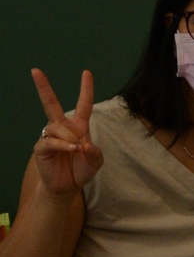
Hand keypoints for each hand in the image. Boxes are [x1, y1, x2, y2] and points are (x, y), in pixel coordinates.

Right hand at [30, 69, 103, 198]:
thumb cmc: (81, 169)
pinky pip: (50, 141)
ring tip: (77, 150)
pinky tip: (71, 150)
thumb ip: (95, 152)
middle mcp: (63, 127)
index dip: (86, 89)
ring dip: (70, 138)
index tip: (86, 72)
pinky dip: (63, 145)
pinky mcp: (42, 147)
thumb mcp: (96, 161)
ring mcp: (50, 136)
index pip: (83, 104)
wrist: (67, 186)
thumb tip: (85, 144)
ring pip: (57, 127)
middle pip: (51, 103)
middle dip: (43, 87)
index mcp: (79, 126)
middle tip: (35, 70)